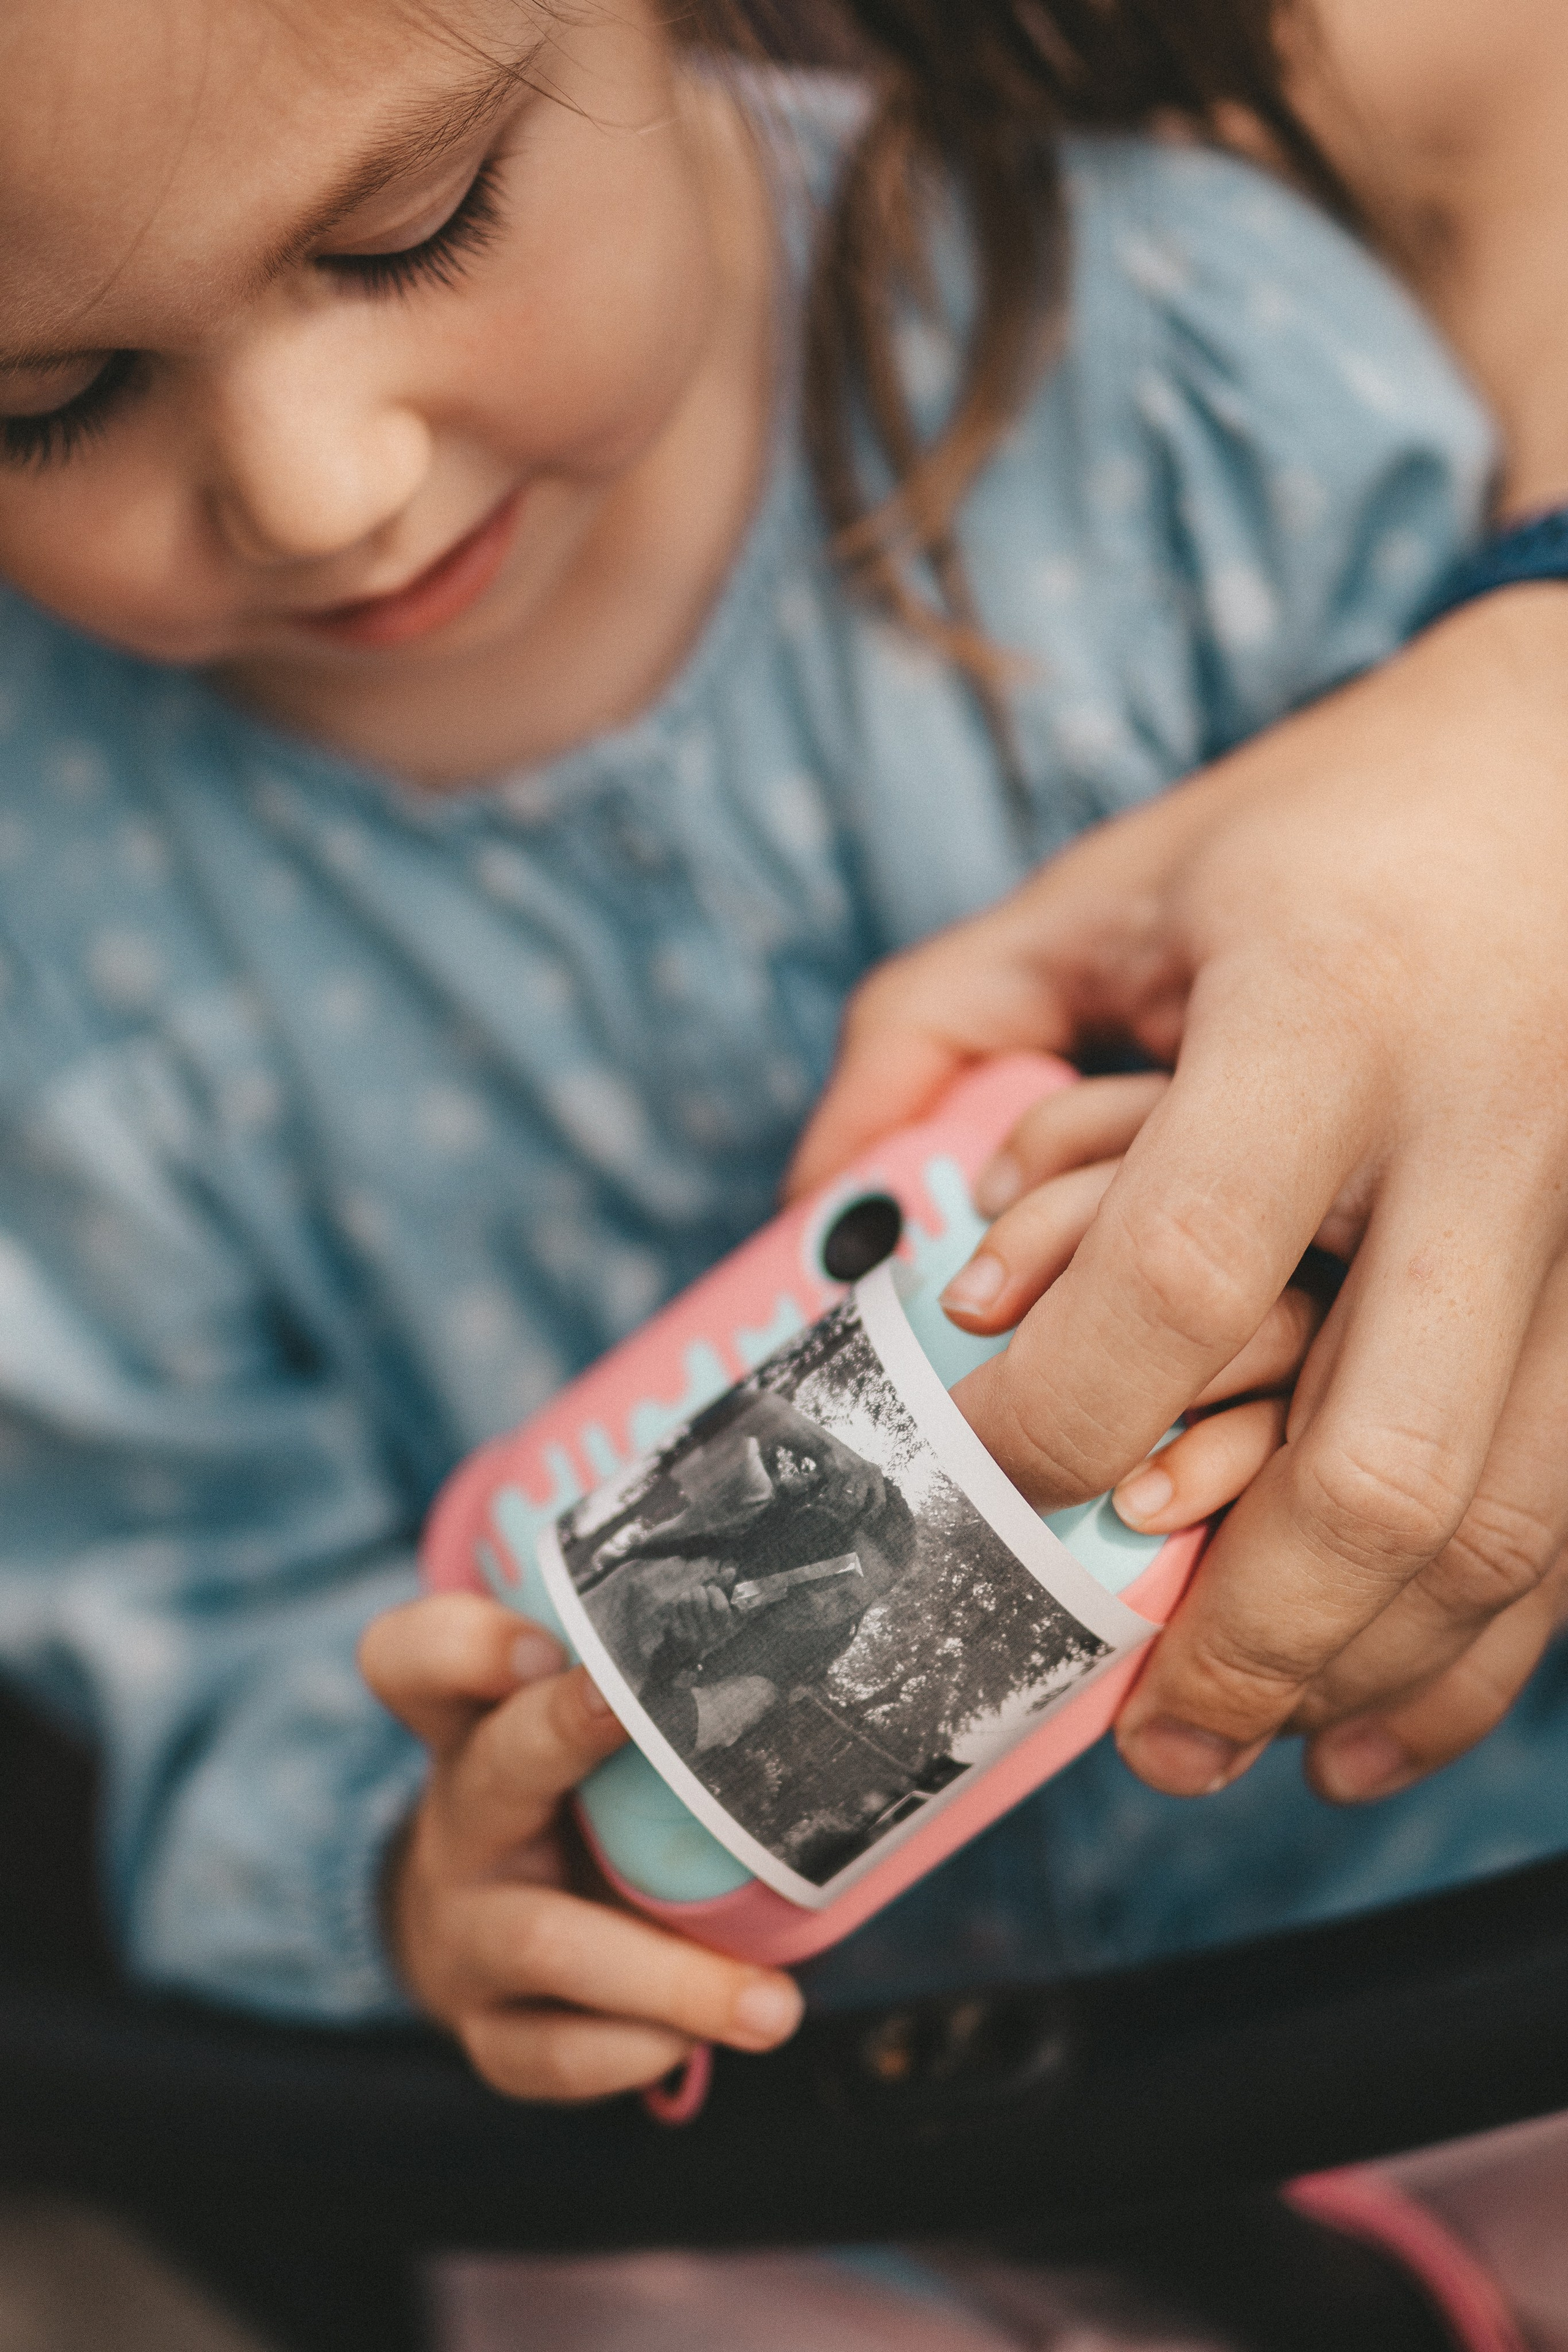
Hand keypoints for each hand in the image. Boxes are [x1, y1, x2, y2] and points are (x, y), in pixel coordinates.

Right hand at [359, 1594, 802, 2100]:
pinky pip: (556, 2054)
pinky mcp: (490, 2031)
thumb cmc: (577, 1808)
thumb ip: (656, 1690)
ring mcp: (464, 1933)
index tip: (544, 1643)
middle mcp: (461, 1819)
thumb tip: (819, 1659)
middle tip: (635, 1711)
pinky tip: (706, 2036)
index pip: (419, 1655)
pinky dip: (643, 2049)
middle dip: (567, 1737)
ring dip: (669, 1978)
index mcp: (479, 1727)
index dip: (468, 1645)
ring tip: (774, 2008)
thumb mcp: (585, 1736)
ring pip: (542, 1944)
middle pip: (494, 1769)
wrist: (489, 1941)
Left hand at [604, 1555, 736, 1672]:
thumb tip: (732, 1569)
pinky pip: (676, 1606)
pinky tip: (679, 1611)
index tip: (711, 1590)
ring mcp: (694, 1637)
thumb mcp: (715, 1606)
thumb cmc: (701, 1621)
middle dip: (698, 1589)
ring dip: (687, 1594)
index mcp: (726, 1628)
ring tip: (688, 1600)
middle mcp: (712, 1636)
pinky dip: (677, 1603)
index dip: (715, 1592)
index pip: (721, 1605)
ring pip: (687, 1598)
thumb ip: (723, 1587)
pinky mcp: (678, 1635)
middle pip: (702, 1597)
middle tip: (698, 1593)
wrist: (680, 1649)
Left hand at [788, 587, 1567, 1801]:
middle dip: (1240, 1634)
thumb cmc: (1319, 831)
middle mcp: (1490, 1128)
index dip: (1055, 1420)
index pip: (1181, 1271)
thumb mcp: (1113, 885)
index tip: (967, 1482)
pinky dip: (1486, 1641)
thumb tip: (825, 1213)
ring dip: (1367, 1673)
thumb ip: (938, 1027)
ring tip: (1243, 1745)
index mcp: (1323, 1012)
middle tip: (1132, 1728)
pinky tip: (1382, 1713)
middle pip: (1378, 1462)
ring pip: (1504, 1521)